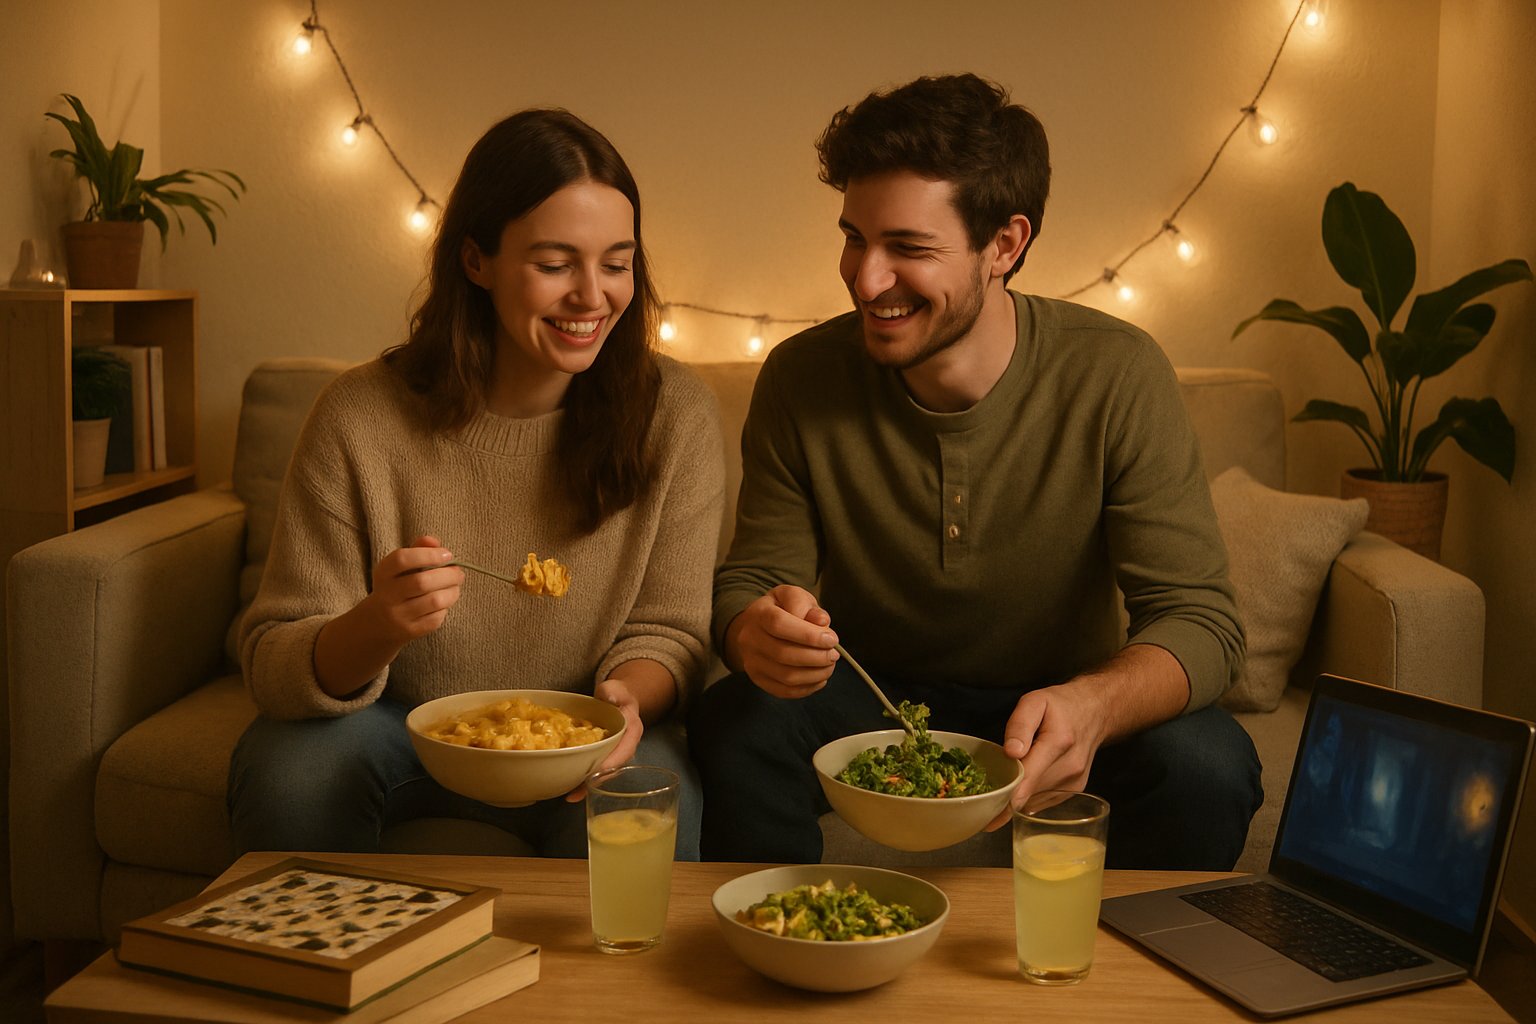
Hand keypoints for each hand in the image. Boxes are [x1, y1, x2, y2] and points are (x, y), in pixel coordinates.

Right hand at [362, 534, 463, 644]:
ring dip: (452, 591)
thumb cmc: (396, 586)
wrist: (378, 624)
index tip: (447, 554)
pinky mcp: (410, 631)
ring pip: (434, 601)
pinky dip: (445, 608)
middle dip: (448, 575)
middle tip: (458, 573)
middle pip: (422, 582)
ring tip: (455, 586)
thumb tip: (435, 542)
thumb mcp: (399, 567)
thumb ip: (417, 549)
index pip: (402, 560)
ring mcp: (398, 616)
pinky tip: (443, 603)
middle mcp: (387, 595)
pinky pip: (436, 618)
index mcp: (383, 573)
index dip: (428, 555)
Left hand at [566, 678, 643, 801]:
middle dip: (598, 780)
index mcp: (632, 731)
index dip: (612, 761)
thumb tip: (608, 697)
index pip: (625, 750)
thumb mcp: (616, 688)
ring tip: (572, 794)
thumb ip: (613, 691)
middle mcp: (626, 747)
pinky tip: (570, 789)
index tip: (598, 770)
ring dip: (590, 785)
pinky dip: (584, 781)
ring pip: (605, 774)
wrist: (617, 699)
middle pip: (614, 768)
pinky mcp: (604, 758)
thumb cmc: (616, 694)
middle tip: (578, 790)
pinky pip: (596, 772)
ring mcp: (615, 755)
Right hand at [727, 584, 839, 698]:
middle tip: (834, 654)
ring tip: (829, 665)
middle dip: (816, 657)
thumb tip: (821, 621)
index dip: (808, 635)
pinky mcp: (758, 679)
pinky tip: (820, 678)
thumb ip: (806, 604)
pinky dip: (807, 688)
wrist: (756, 626)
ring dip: (815, 674)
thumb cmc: (782, 609)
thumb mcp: (793, 596)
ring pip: (786, 676)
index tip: (831, 639)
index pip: (779, 624)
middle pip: (783, 653)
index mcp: (759, 614)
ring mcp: (752, 662)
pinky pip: (785, 691)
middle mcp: (750, 639)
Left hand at [984, 682, 1108, 830]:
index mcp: (1057, 743)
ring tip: (1005, 782)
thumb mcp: (1035, 701)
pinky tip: (1025, 781)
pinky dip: (1031, 795)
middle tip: (985, 794)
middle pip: (1029, 793)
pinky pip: (1045, 800)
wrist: (1095, 712)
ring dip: (1018, 796)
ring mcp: (1075, 781)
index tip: (988, 818)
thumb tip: (1011, 753)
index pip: (1028, 778)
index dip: (1007, 801)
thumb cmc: (1060, 705)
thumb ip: (1020, 724)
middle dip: (1006, 797)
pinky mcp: (1075, 789)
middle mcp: (1069, 767)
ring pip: (1036, 800)